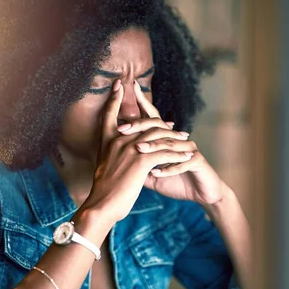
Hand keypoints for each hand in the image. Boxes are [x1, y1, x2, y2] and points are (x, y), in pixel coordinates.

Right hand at [84, 80, 192, 222]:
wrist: (102, 204)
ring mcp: (129, 148)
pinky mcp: (141, 160)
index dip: (115, 97)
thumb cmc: (103, 189)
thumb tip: (118, 152)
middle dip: (159, 120)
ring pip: (157, 136)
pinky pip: (164, 152)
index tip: (120, 83)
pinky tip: (187, 156)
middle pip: (142, 122)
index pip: (110, 112)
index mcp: (106, 139)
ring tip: (185, 140)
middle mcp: (117, 140)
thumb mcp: (104, 166)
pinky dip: (177, 154)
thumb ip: (112, 154)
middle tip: (173, 124)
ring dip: (174, 137)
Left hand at [117, 81, 226, 204]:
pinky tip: (155, 173)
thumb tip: (115, 157)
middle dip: (140, 126)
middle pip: (158, 127)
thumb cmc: (173, 182)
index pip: (151, 118)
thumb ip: (136, 165)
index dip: (142, 104)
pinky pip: (181, 163)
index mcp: (165, 139)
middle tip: (122, 129)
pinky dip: (167, 169)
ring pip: (168, 144)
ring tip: (138, 150)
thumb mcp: (149, 175)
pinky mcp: (198, 161)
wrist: (199, 195)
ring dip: (153, 147)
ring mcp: (188, 148)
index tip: (128, 91)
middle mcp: (177, 139)